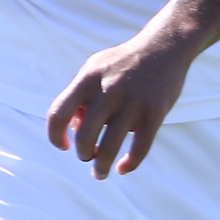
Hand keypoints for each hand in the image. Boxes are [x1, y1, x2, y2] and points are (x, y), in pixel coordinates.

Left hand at [47, 22, 198, 178]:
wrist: (164, 46)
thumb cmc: (122, 62)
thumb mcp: (94, 68)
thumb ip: (80, 96)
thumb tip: (75, 130)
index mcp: (88, 79)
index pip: (58, 114)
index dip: (55, 136)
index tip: (63, 146)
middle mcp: (108, 90)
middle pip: (84, 137)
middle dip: (83, 154)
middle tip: (87, 157)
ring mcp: (133, 102)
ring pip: (109, 148)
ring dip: (100, 167)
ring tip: (100, 173)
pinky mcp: (155, 112)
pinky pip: (139, 148)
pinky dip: (129, 164)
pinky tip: (123, 168)